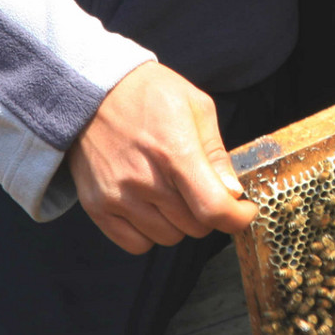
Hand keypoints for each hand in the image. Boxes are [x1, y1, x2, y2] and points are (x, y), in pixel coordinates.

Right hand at [67, 63, 257, 253]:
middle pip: (195, 227)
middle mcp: (145, 179)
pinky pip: (136, 244)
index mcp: (175, 151)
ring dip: (178, 223)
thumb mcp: (196, 106)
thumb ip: (217, 153)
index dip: (237, 218)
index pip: (213, 207)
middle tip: (201, 190)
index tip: (243, 211)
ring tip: (171, 192)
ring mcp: (118, 196)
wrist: (92, 90)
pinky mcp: (97, 206)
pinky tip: (150, 207)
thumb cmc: (148, 93)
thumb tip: (233, 193)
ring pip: (168, 238)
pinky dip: (149, 233)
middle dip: (208, 213)